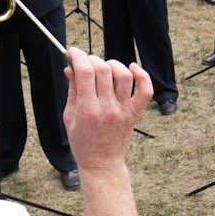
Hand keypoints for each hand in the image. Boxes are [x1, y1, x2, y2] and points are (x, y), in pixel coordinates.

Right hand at [62, 47, 152, 171]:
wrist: (101, 163)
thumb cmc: (83, 142)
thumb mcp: (69, 116)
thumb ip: (72, 90)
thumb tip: (70, 68)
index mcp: (88, 109)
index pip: (85, 72)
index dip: (78, 56)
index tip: (73, 52)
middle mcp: (107, 108)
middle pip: (103, 70)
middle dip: (91, 59)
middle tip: (85, 62)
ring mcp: (123, 110)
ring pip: (123, 75)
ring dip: (112, 64)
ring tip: (104, 68)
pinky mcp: (134, 113)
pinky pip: (145, 90)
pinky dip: (142, 75)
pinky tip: (132, 68)